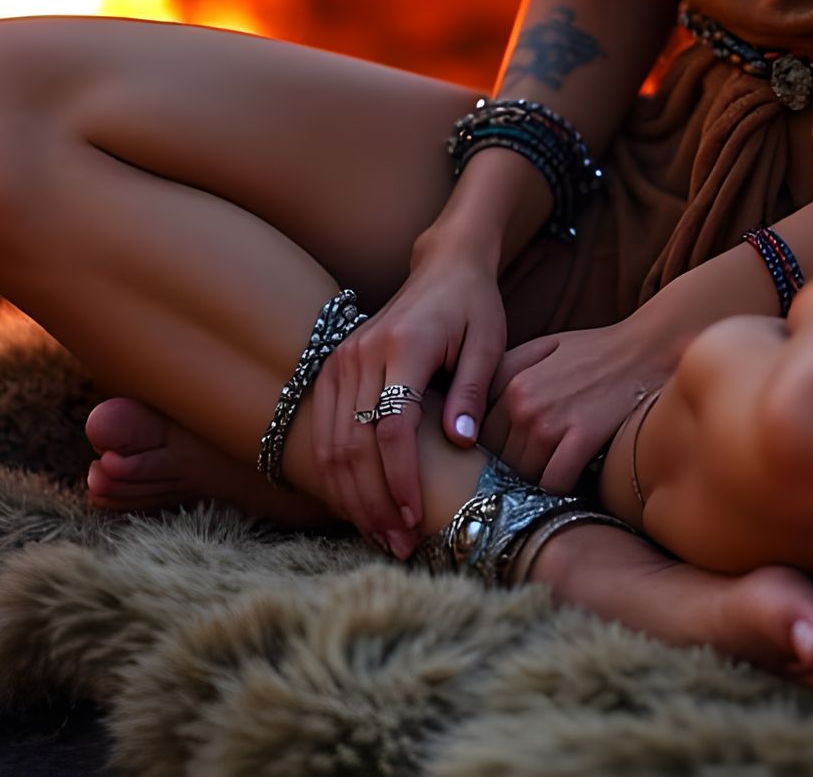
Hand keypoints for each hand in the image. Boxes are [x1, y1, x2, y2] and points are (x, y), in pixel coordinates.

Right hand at [310, 241, 506, 553]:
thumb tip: (460, 442)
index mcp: (404, 345)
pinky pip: (323, 432)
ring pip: (331, 444)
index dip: (401, 480)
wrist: (443, 267)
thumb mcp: (488, 343)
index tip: (417, 519)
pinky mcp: (332, 369)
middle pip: (354, 443)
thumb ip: (471, 391)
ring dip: (352, 497)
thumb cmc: (473, 307)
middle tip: (401, 544)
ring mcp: (340, 360)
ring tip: (382, 535)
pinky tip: (360, 505)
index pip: (392, 427)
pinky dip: (337, 475)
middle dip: (374, 502)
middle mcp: (362, 352)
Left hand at [481, 317, 673, 495]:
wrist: (644, 349)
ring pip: (524, 475)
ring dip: (538, 481)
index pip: (480, 433)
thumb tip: (478, 410)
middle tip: (535, 471)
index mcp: (508, 378)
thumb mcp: (542, 348)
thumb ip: (507, 374)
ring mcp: (550, 421)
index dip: (494, 448)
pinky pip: (554, 483)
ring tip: (554, 476)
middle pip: (500, 459)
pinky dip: (561, 488)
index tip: (509, 456)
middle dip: (514, 468)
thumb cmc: (595, 351)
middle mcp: (521, 401)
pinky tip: (573, 480)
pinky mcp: (581, 437)